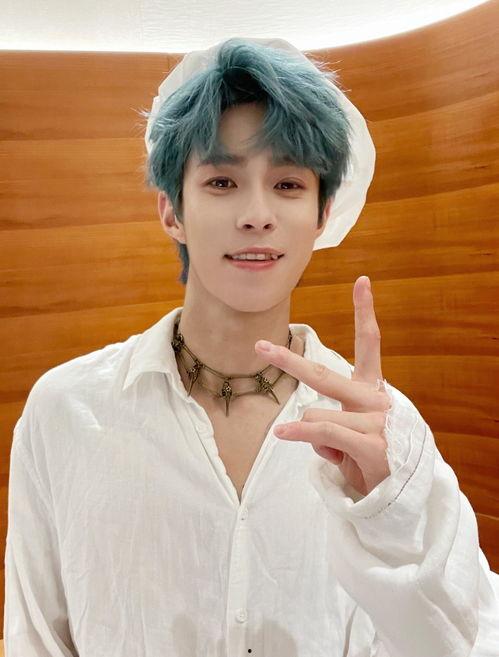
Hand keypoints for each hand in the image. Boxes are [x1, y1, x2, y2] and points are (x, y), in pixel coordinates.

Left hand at [254, 276, 391, 496]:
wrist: (399, 494)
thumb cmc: (368, 457)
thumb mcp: (346, 437)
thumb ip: (327, 425)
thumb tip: (307, 428)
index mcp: (371, 390)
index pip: (369, 344)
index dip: (365, 312)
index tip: (362, 282)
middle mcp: (375, 400)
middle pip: (323, 375)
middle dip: (287, 360)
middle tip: (260, 346)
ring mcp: (375, 421)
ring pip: (316, 415)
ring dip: (306, 433)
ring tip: (323, 448)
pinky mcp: (372, 445)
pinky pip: (323, 432)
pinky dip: (300, 435)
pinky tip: (284, 434)